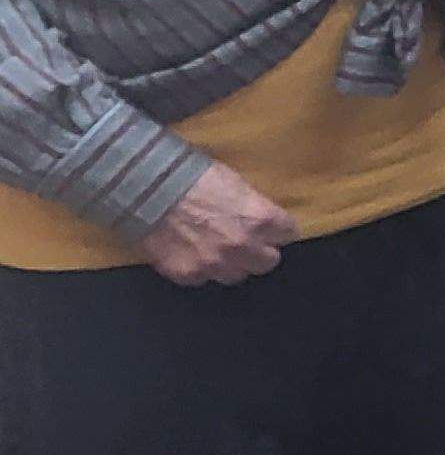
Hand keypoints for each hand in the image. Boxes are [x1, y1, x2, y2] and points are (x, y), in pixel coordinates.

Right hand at [142, 161, 294, 287]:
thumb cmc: (192, 176)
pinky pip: (204, 279)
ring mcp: (214, 263)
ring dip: (231, 263)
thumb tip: (264, 220)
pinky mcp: (188, 274)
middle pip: (268, 262)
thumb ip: (254, 208)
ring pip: (237, 275)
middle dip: (259, 251)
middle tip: (246, 241)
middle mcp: (242, 246)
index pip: (289, 235)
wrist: (145, 188)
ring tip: (216, 248)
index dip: (277, 230)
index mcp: (260, 218)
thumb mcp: (235, 183)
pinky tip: (191, 252)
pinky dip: (200, 268)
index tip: (270, 228)